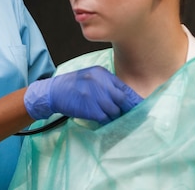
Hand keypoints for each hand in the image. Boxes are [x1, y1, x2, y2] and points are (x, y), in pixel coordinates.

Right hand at [24, 66, 142, 123]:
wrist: (54, 91)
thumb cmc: (72, 85)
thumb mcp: (90, 76)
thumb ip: (106, 83)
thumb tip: (124, 96)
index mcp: (102, 74)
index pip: (124, 87)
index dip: (133, 99)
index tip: (140, 106)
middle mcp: (101, 83)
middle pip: (123, 99)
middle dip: (127, 108)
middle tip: (129, 114)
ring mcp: (96, 96)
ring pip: (115, 110)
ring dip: (114, 116)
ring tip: (108, 116)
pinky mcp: (91, 109)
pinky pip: (106, 118)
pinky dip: (105, 120)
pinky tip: (101, 119)